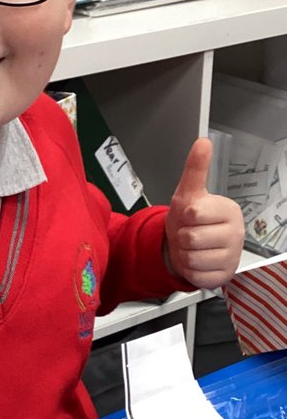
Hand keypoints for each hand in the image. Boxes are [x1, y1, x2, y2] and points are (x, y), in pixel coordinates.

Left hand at [165, 137, 243, 288]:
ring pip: (192, 258)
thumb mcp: (187, 193)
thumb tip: (203, 142)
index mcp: (229, 210)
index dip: (184, 217)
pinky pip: (196, 275)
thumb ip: (195, 169)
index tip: (191, 217)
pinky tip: (197, 262)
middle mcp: (236, 233)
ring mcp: (232, 256)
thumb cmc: (189, 220)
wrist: (187, 246)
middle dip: (183, 238)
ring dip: (184, 254)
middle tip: (190, 234)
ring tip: (192, 248)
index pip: (195, 213)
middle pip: (191, 238)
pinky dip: (189, 270)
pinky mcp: (224, 276)